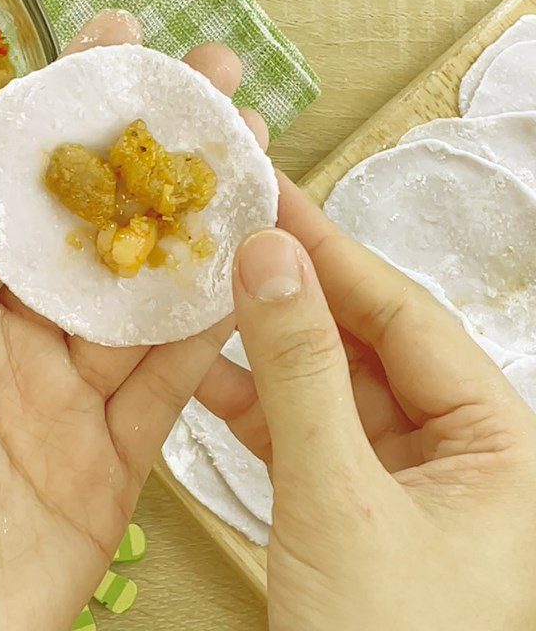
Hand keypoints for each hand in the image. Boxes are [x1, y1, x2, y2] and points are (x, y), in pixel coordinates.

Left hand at [0, 10, 266, 630]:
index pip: (22, 193)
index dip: (68, 116)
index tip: (118, 43)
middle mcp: (20, 341)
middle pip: (102, 233)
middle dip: (158, 155)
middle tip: (213, 83)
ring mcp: (74, 397)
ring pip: (151, 299)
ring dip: (202, 230)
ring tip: (253, 157)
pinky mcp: (118, 458)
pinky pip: (174, 384)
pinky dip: (214, 330)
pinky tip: (253, 271)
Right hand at [198, 175, 535, 629]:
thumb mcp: (339, 497)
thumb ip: (302, 371)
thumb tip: (268, 258)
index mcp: (495, 436)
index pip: (402, 312)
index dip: (331, 250)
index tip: (271, 197)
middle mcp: (454, 447)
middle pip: (364, 340)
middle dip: (292, 292)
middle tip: (230, 235)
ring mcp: (398, 476)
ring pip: (326, 384)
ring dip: (264, 346)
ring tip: (205, 295)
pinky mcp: (350, 503)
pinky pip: (302, 431)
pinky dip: (253, 404)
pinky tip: (206, 374)